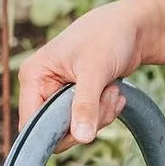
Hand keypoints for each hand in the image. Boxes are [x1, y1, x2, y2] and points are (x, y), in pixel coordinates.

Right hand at [18, 0, 151, 145]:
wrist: (133, 28)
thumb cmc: (108, 36)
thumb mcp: (95, 71)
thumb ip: (86, 105)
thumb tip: (82, 138)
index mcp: (34, 76)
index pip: (32, 123)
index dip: (56, 132)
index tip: (86, 126)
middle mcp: (42, 86)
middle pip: (56, 128)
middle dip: (87, 118)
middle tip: (107, 97)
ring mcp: (59, 93)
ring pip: (75, 127)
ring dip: (100, 113)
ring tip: (112, 89)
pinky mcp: (77, 98)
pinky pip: (88, 120)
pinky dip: (105, 111)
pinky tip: (115, 92)